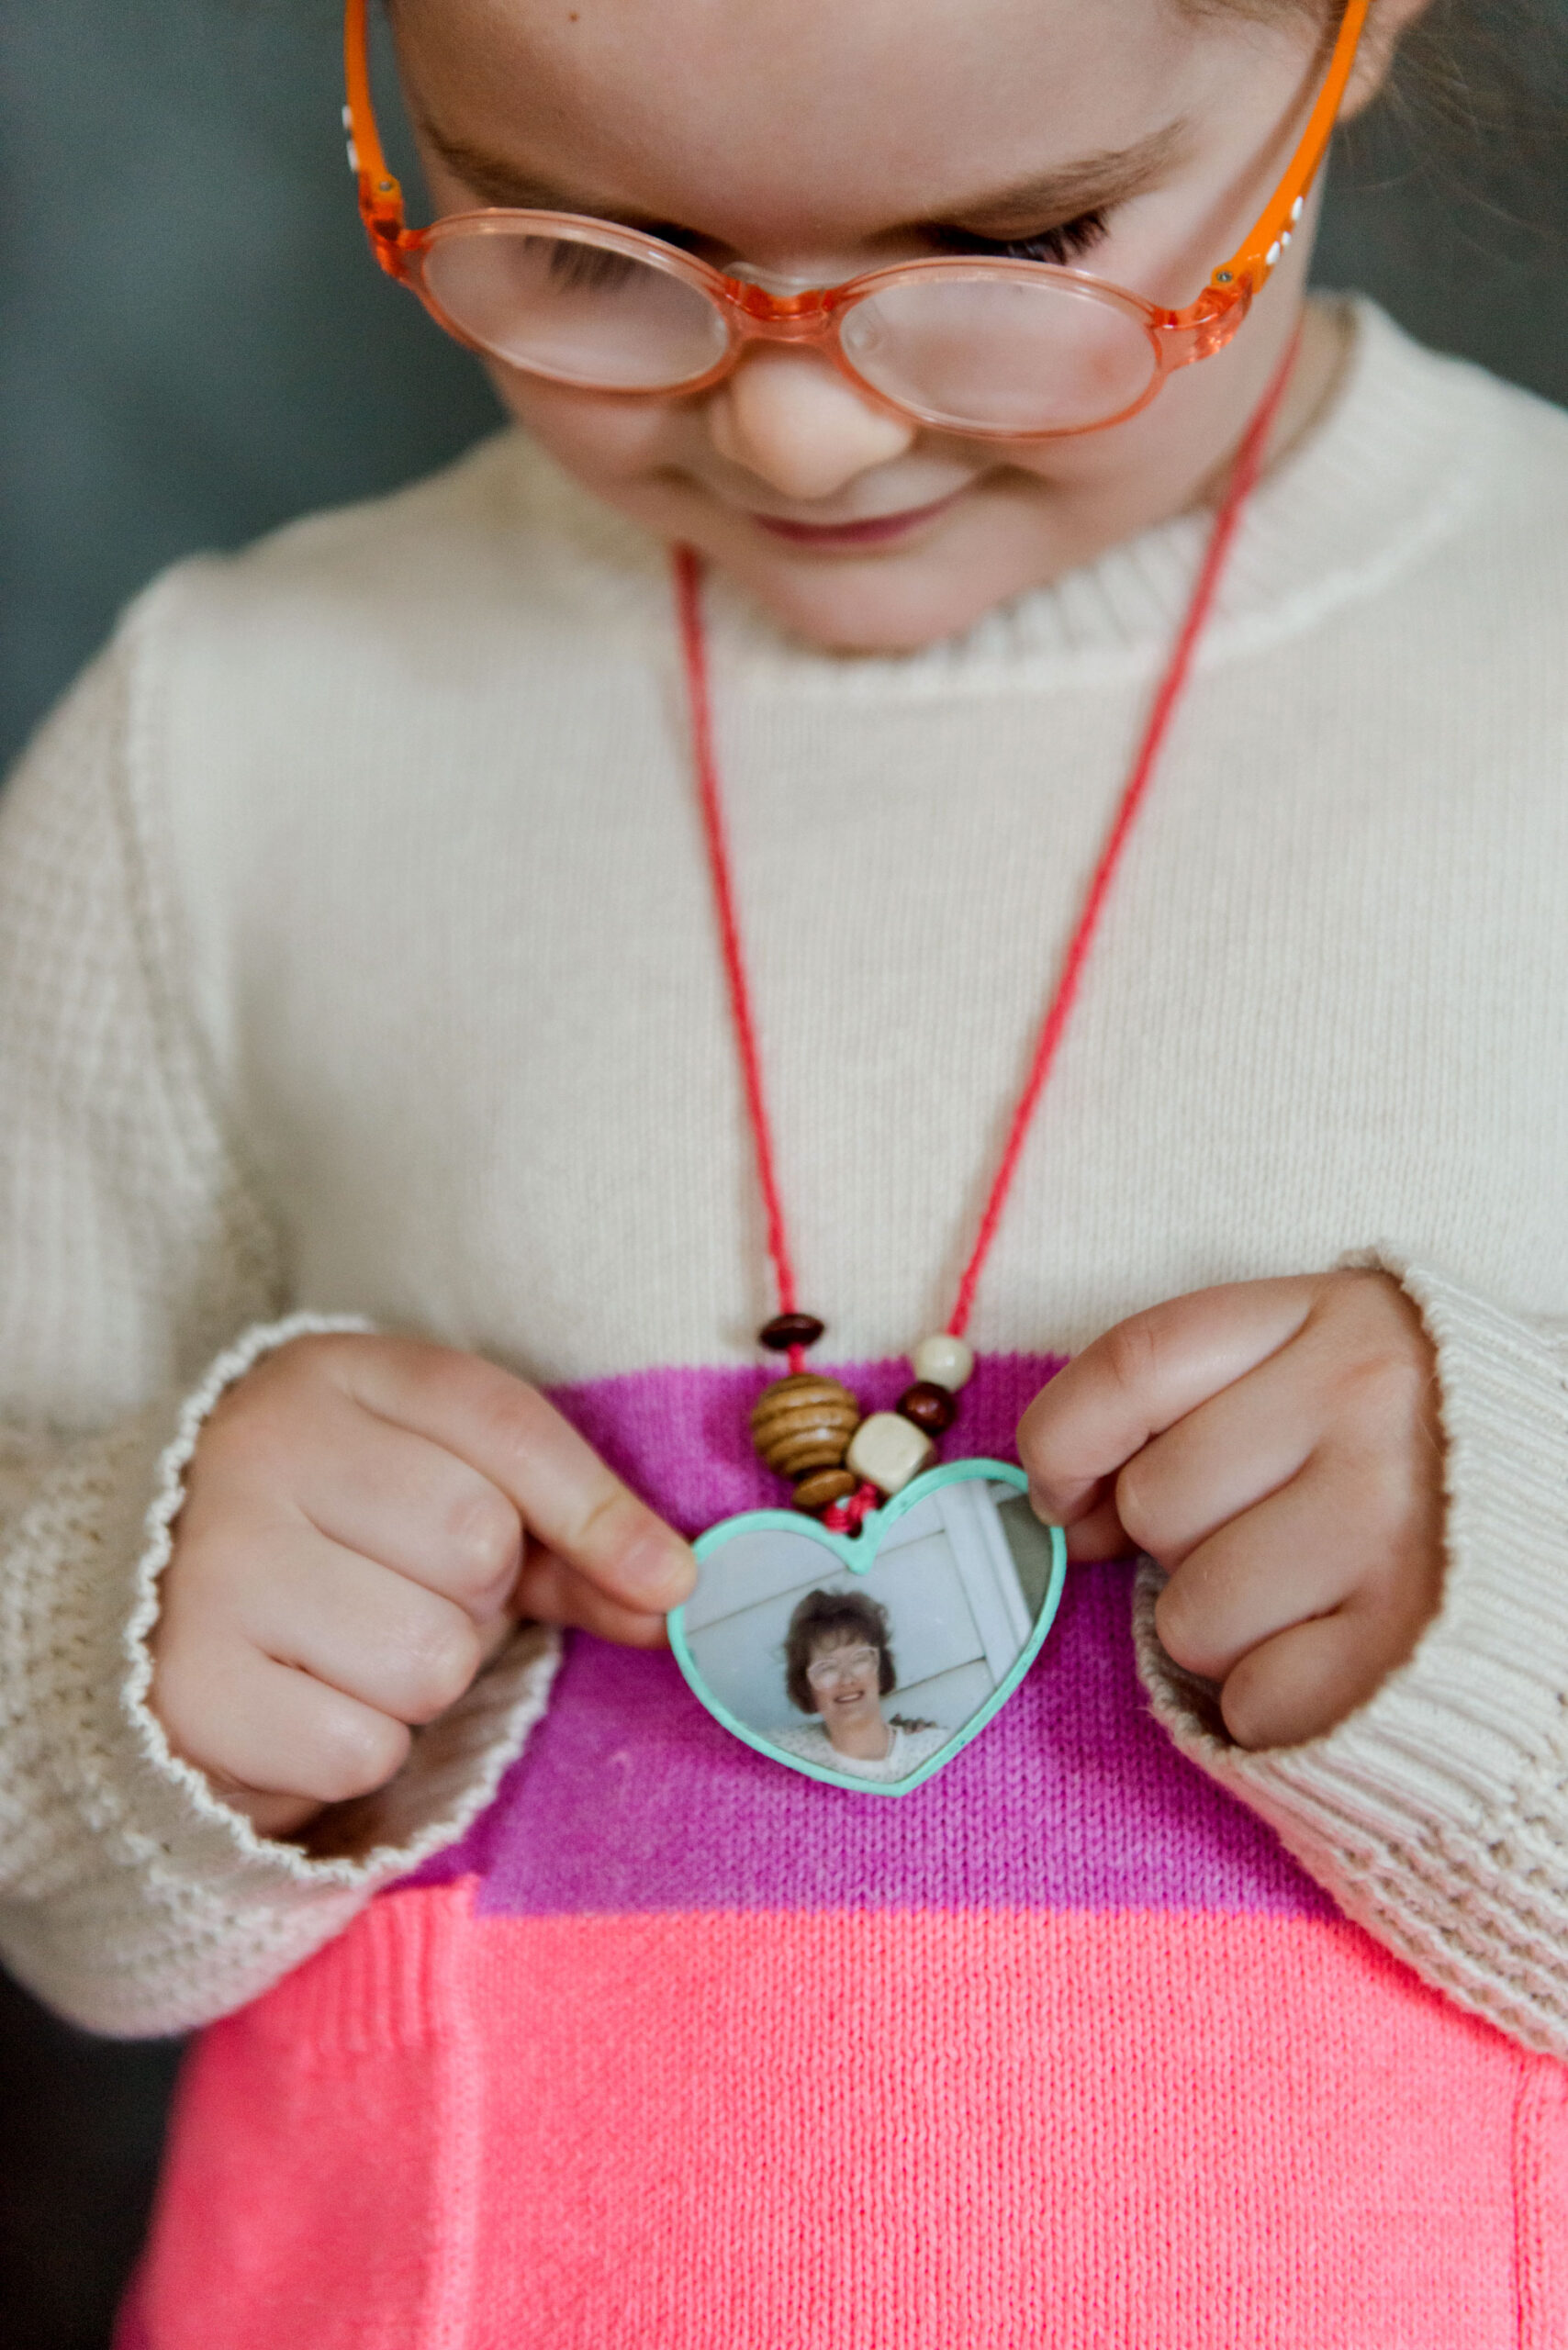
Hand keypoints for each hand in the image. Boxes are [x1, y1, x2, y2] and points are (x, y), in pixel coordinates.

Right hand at [150, 1333, 694, 1835]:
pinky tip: (303, 1702)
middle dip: (477, 1595)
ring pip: (428, 1656)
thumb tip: (675, 1588)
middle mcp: (255, 1450)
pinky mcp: (190, 1692)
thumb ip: (565, 1535)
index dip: (599, 1509)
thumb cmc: (336, 1546)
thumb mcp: (441, 1494)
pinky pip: (361, 1748)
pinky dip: (357, 1748)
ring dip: (421, 1681)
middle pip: (474, 1540)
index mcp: (327, 1375)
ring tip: (353, 1648)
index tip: (665, 1578)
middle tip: (409, 1592)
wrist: (142, 1620)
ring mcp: (211, 1568)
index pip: (498, 1423)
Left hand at [1017, 1272, 1443, 1748]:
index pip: (1132, 1365)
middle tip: (1263, 1532)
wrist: (1566, 1509)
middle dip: (1177, 1542)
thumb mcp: (1312, 1364)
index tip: (1062, 1491)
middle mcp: (1367, 1402)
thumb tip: (1063, 1507)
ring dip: (1223, 1629)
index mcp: (1329, 1315)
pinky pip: (1255, 1701)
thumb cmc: (1408, 1446)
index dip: (1062, 1441)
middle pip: (1154, 1503)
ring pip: (1191, 1616)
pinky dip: (1273, 1699)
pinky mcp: (1413, 1638)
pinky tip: (1333, 1650)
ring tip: (1305, 1593)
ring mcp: (1394, 1521)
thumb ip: (1185, 1401)